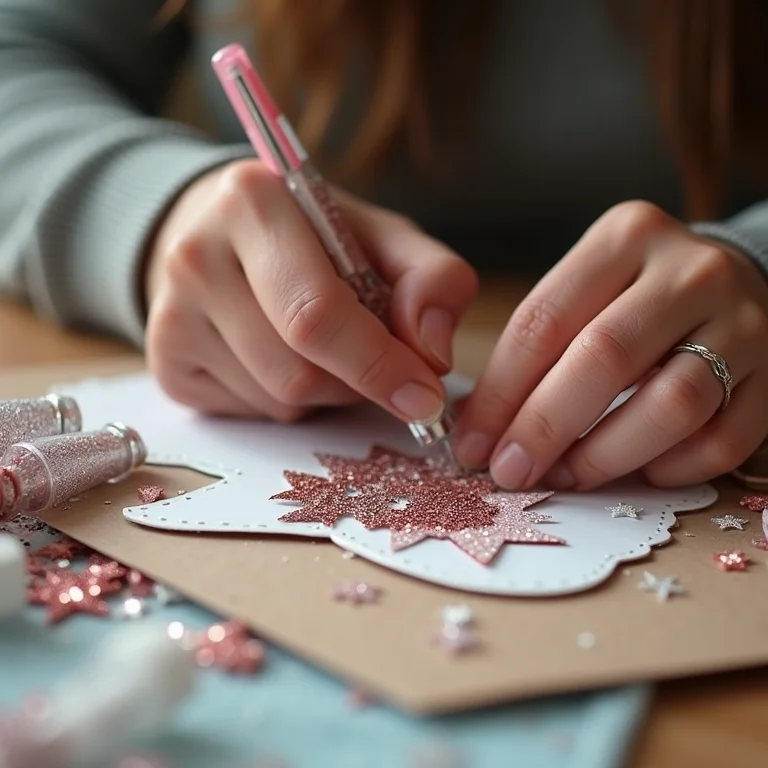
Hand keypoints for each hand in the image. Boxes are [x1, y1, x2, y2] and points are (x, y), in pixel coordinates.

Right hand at [144, 160, 475, 421]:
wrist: (219, 234)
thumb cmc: (311, 237)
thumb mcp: (382, 237)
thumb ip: (430, 278)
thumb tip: (433, 353)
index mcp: (252, 203)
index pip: (317, 312)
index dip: (379, 364)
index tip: (425, 397)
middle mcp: (195, 257)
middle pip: (298, 371)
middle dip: (354, 382)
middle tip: (376, 364)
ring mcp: (170, 316)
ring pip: (279, 400)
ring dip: (324, 393)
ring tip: (321, 347)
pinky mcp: (165, 364)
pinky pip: (251, 411)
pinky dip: (288, 400)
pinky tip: (282, 357)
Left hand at [453, 200, 767, 488]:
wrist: (739, 281)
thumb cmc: (637, 296)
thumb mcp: (585, 291)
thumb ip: (537, 345)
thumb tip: (481, 428)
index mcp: (624, 238)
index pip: (544, 321)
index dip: (500, 392)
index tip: (472, 443)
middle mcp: (689, 271)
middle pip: (604, 359)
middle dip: (544, 427)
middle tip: (509, 472)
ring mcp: (744, 321)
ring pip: (671, 405)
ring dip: (605, 455)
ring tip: (566, 476)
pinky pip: (723, 440)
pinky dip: (672, 468)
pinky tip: (638, 472)